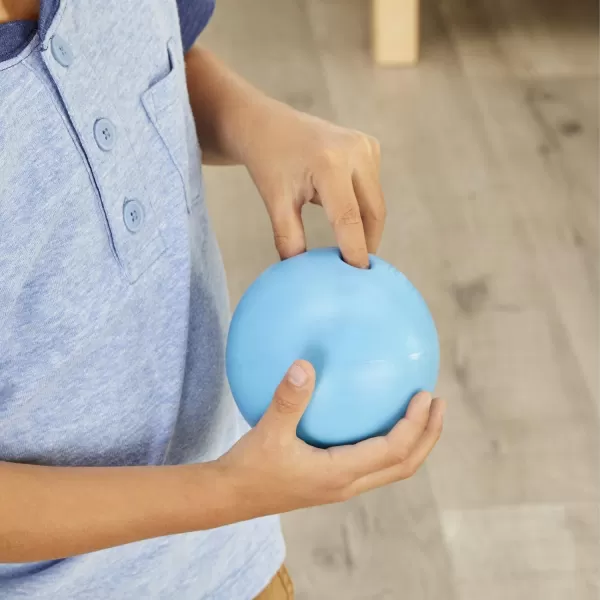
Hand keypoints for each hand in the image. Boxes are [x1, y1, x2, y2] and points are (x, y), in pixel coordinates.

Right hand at [216, 361, 443, 518]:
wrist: (231, 497)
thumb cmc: (249, 468)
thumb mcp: (267, 431)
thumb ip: (288, 399)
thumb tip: (304, 364)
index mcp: (340, 474)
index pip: (394, 452)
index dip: (416, 425)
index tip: (426, 395)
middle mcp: (348, 484)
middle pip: (405, 465)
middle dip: (428, 436)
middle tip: (438, 403)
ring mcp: (341, 485)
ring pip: (392, 468)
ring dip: (413, 442)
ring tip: (420, 412)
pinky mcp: (331, 480)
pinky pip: (373, 463)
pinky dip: (389, 443)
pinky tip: (374, 418)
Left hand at [241, 101, 384, 268]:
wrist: (266, 125)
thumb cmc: (268, 162)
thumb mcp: (275, 202)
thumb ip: (289, 239)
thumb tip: (304, 275)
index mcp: (329, 163)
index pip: (350, 218)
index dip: (356, 250)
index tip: (358, 277)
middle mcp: (355, 150)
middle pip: (372, 211)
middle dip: (367, 242)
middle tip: (357, 271)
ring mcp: (366, 145)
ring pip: (375, 201)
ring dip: (365, 226)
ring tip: (351, 249)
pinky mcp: (369, 146)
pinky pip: (372, 188)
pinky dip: (363, 208)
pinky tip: (347, 220)